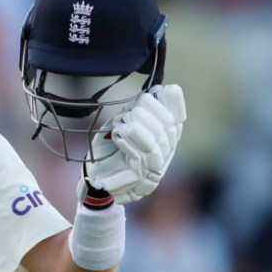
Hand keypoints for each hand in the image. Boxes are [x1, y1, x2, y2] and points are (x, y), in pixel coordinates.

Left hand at [83, 84, 186, 203]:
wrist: (94, 175)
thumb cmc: (109, 148)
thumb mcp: (124, 123)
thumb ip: (142, 109)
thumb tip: (167, 88)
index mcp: (164, 139)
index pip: (177, 120)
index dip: (172, 104)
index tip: (155, 91)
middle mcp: (164, 155)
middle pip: (168, 131)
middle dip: (147, 116)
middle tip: (128, 112)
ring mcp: (153, 171)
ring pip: (155, 146)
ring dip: (138, 131)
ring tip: (123, 125)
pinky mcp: (139, 183)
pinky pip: (139, 160)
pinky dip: (129, 145)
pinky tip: (118, 136)